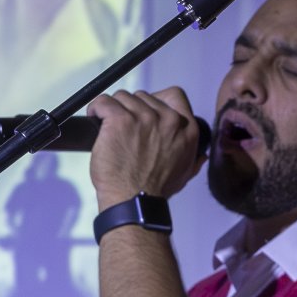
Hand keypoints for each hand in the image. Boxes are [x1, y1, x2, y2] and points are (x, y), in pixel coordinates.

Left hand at [86, 86, 205, 208]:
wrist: (134, 202)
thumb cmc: (156, 191)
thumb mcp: (185, 173)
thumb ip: (193, 160)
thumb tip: (201, 157)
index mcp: (187, 129)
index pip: (175, 94)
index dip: (156, 99)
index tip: (144, 110)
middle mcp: (167, 119)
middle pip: (143, 96)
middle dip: (131, 108)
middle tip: (123, 127)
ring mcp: (143, 117)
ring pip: (122, 97)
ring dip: (113, 109)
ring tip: (108, 127)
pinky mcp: (120, 120)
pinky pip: (104, 102)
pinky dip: (96, 108)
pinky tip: (95, 118)